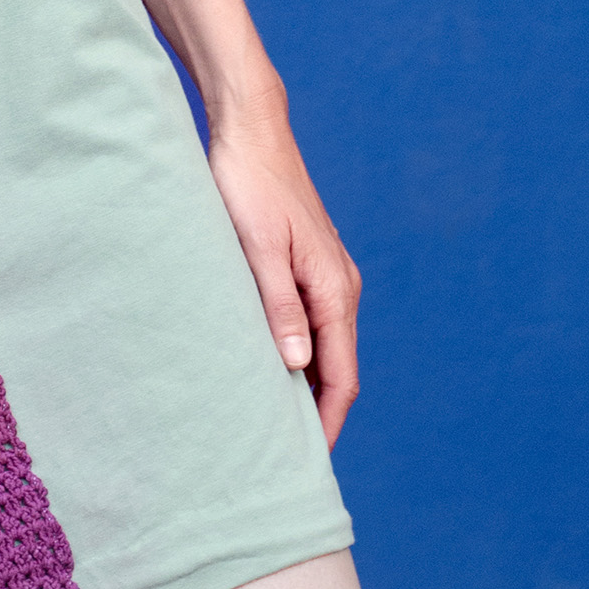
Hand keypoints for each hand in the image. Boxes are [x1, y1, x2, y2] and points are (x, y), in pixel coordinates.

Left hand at [207, 112, 362, 446]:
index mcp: (334, 289)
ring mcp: (326, 274)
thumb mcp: (256, 247)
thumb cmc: (248, 183)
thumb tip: (296, 366)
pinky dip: (297, 352)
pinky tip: (269, 364)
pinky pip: (311, 322)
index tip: (307, 459)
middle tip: (285, 453)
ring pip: (323, 345)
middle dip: (318, 412)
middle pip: (336, 367)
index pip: (340, 375)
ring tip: (274, 420)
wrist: (250, 129)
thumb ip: (277, 305)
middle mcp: (340, 286)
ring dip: (306, 383)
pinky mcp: (307, 263)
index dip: (327, 421)